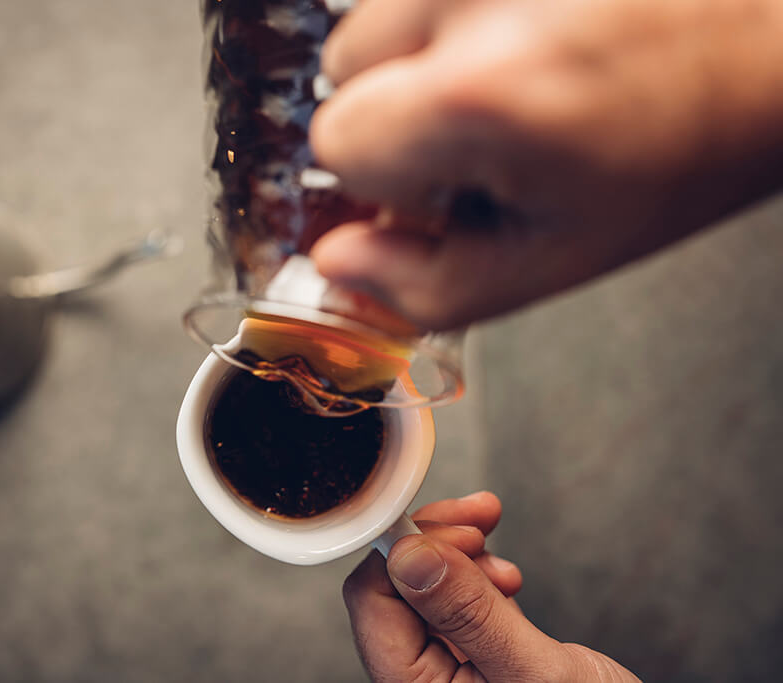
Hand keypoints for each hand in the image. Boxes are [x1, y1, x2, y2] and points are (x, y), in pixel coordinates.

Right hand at [310, 0, 782, 330]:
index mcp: (481, 90)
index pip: (337, 139)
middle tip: (489, 124)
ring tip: (516, 69)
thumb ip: (429, 284)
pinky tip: (528, 30)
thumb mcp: (560, 254)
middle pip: (345, 61)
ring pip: (383, 8)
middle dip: (399, 109)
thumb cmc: (697, 139)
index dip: (386, 178)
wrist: (776, 32)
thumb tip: (342, 264)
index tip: (441, 184)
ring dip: (424, 52)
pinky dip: (458, 12)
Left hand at [346, 492, 638, 681]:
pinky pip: (459, 604)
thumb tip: (408, 556)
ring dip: (462, 556)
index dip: (407, 551)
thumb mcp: (534, 672)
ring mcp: (448, 669)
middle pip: (396, 587)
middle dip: (437, 542)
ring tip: (504, 561)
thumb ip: (469, 615)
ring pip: (428, 589)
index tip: (456, 529)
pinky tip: (507, 578)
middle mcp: (422, 679)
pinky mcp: (478, 657)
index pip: (372, 601)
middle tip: (480, 518)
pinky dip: (480, 577)